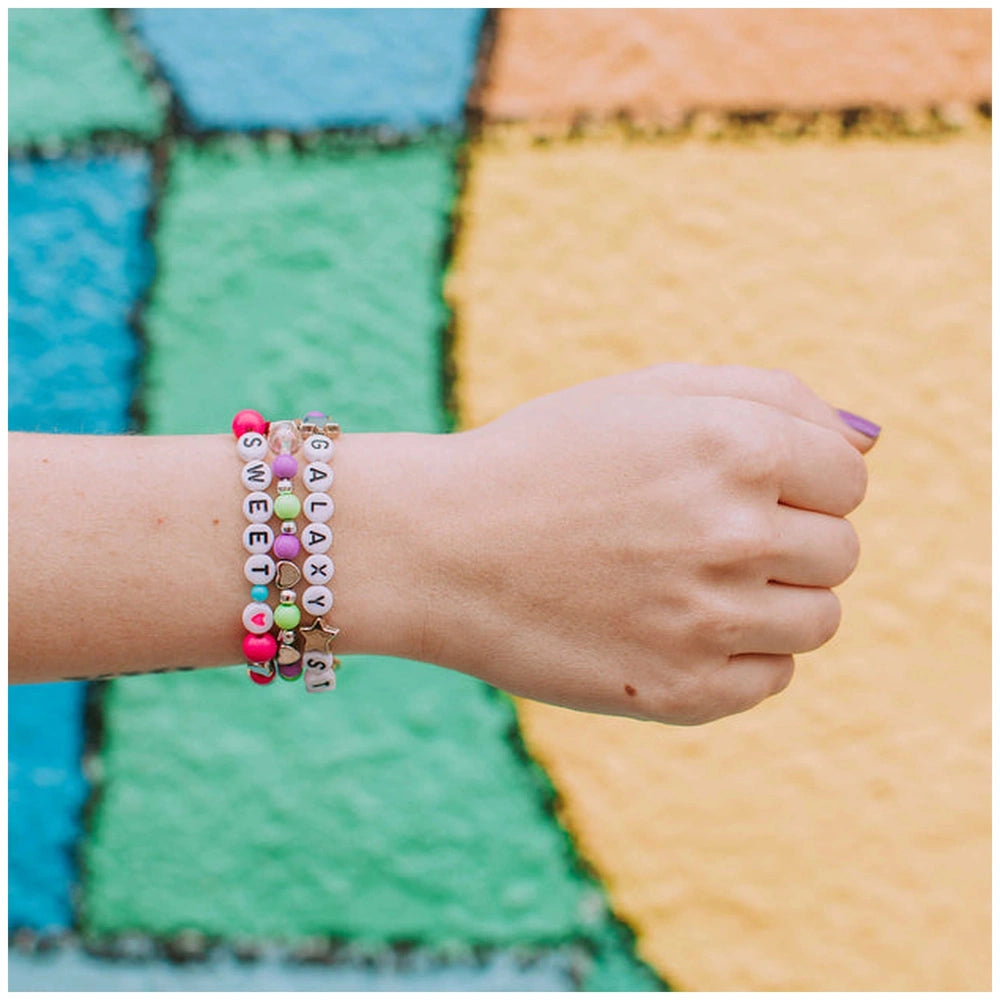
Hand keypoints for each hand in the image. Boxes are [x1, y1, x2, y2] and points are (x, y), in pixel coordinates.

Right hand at [397, 364, 872, 723]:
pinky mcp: (682, 694)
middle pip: (840, 550)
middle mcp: (733, 533)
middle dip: (784, 536)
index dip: (794, 478)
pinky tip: (672, 626)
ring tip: (687, 580)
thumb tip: (868, 440)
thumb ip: (772, 396)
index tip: (731, 485)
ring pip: (817, 618)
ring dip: (771, 596)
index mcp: (734, 446)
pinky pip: (772, 677)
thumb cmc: (547, 458)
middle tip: (697, 533)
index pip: (848, 477)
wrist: (440, 546)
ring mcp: (709, 622)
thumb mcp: (648, 393)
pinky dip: (739, 654)